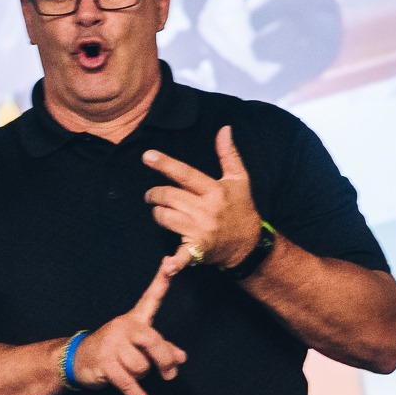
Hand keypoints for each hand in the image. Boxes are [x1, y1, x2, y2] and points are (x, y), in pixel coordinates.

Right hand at [71, 257, 186, 394]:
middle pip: (153, 342)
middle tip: (169, 375)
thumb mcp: (137, 346)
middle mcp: (124, 328)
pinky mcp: (105, 363)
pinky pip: (129, 383)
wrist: (78, 359)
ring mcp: (113, 345)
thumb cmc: (114, 350)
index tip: (170, 262)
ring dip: (142, 378)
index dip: (161, 281)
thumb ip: (161, 349)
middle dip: (164, 360)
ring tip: (132, 375)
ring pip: (141, 366)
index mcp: (134, 320)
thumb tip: (181, 358)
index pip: (150, 298)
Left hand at [144, 127, 262, 269]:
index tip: (146, 156)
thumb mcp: (239, 179)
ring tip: (160, 211)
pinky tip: (167, 266)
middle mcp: (207, 210)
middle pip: (168, 197)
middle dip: (155, 194)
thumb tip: (224, 129)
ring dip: (158, 213)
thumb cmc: (241, 208)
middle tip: (152, 195)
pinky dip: (173, 262)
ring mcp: (201, 231)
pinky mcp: (198, 250)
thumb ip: (228, 154)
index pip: (185, 174)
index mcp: (214, 190)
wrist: (249, 244)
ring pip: (165, 217)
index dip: (164, 164)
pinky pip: (182, 256)